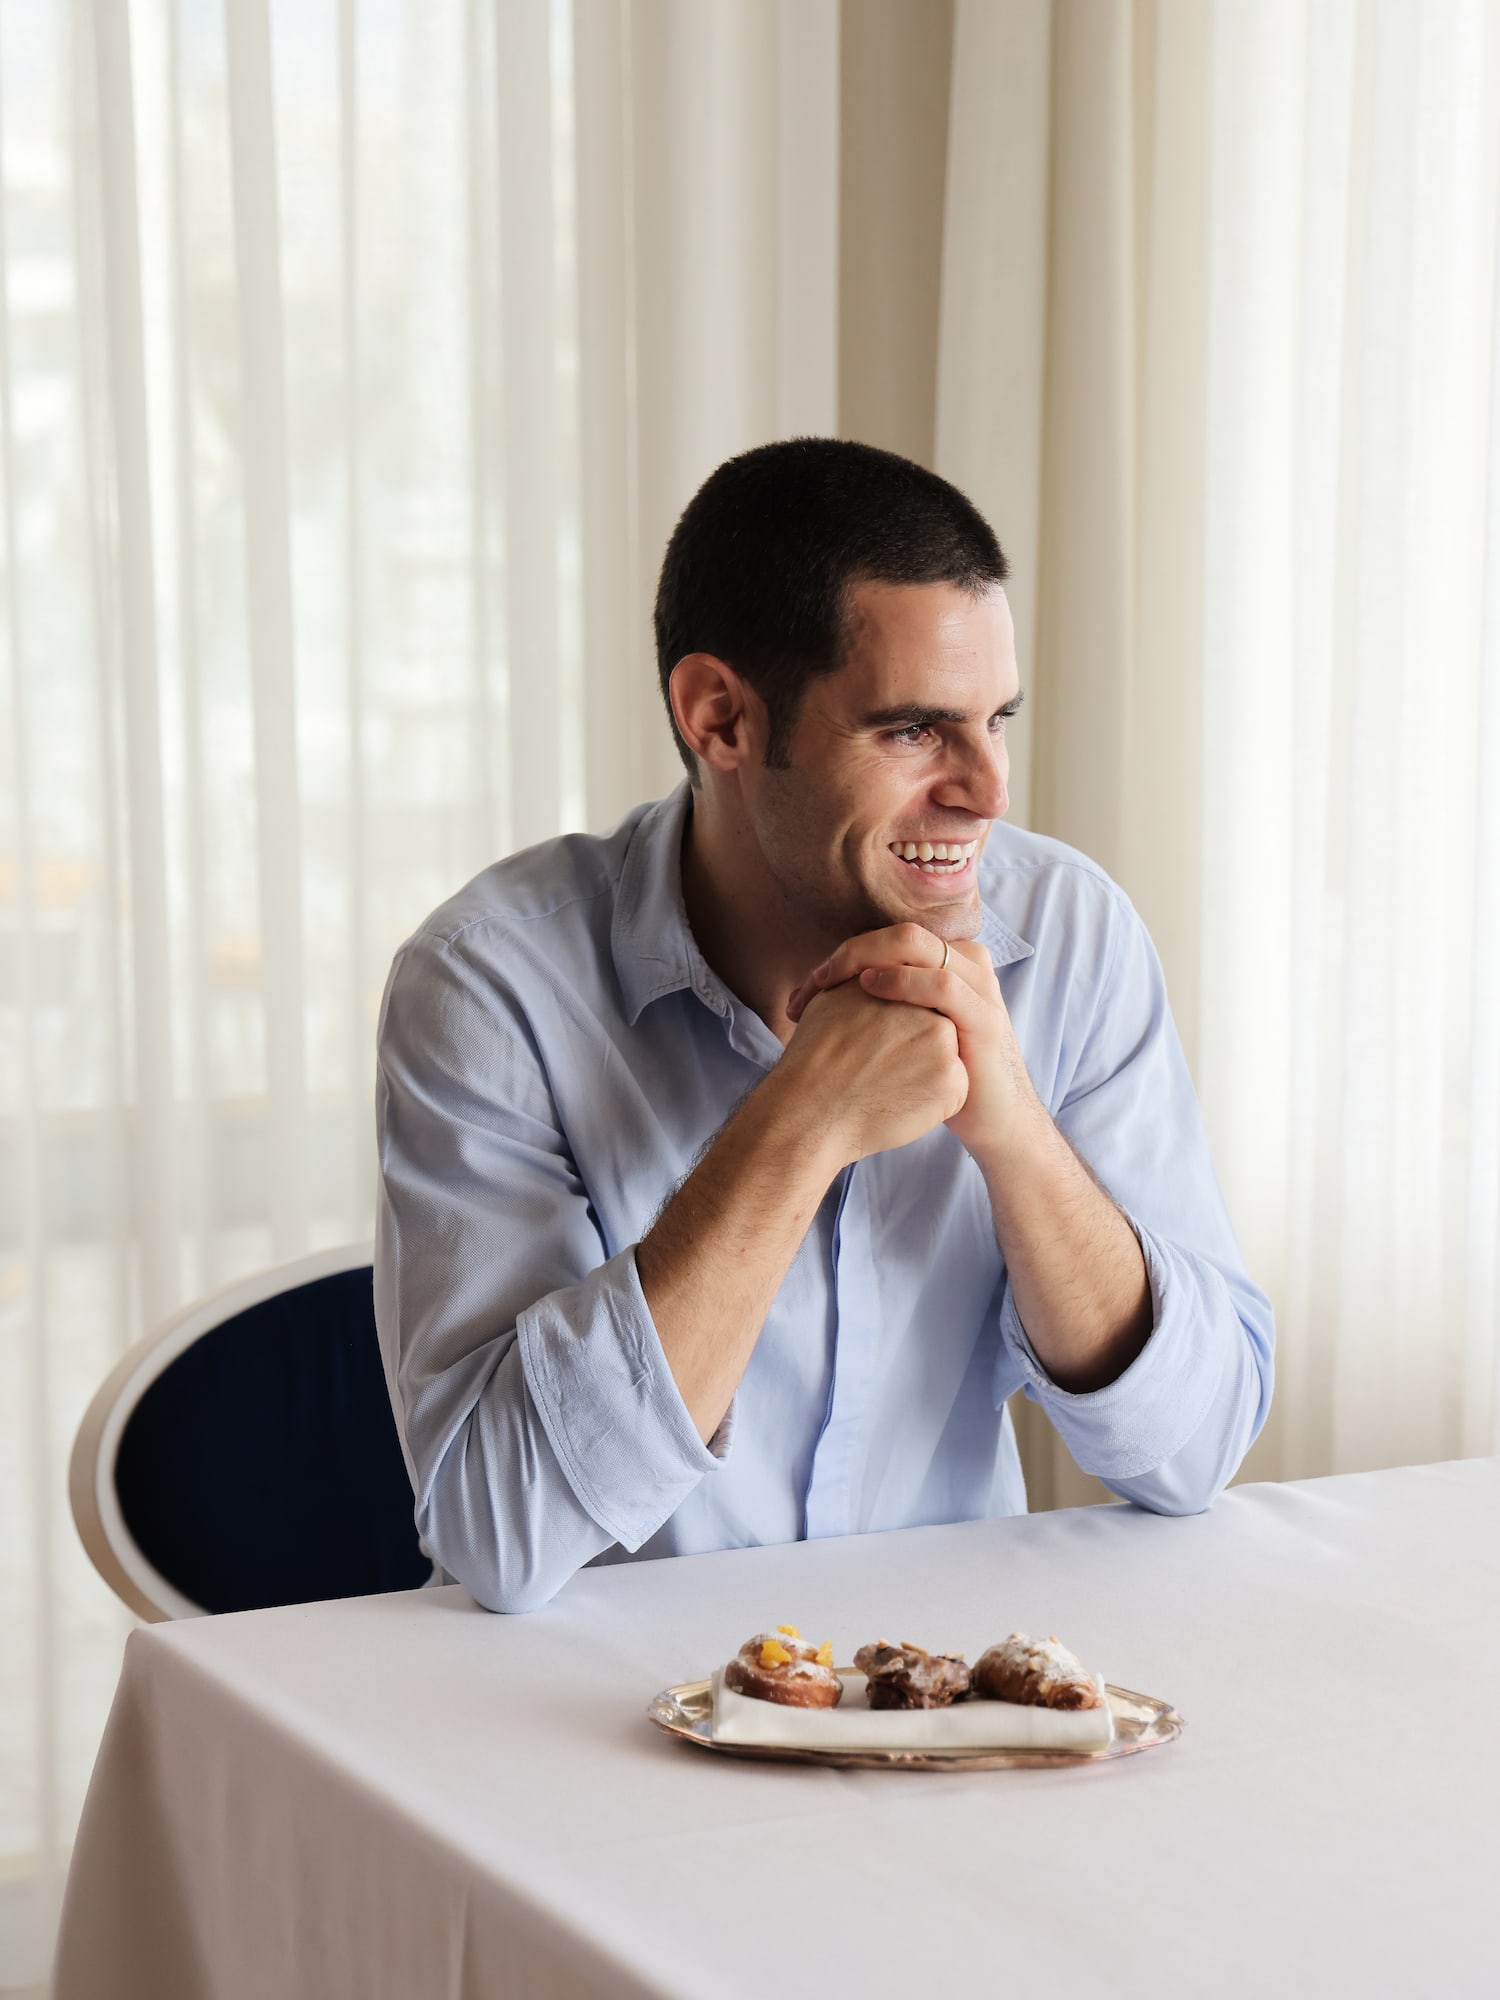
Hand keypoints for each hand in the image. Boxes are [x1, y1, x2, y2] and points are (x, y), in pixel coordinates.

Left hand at [786, 923, 1036, 1165]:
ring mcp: (979, 987)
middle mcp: (967, 963)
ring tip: (829, 981)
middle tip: (815, 982)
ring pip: (916, 944)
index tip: (805, 990)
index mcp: (949, 959)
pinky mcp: (984, 1018)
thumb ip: (879, 1001)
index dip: (844, 954)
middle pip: (900, 933)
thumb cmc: (939, 1074)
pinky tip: (868, 987)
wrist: (993, 1118)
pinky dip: (901, 980)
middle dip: (849, 952)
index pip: (890, 938)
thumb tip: (817, 988)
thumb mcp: (908, 1028)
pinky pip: (941, 984)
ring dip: (864, 957)